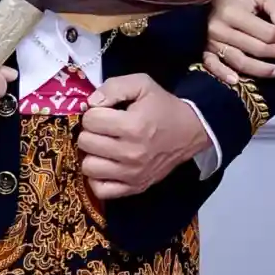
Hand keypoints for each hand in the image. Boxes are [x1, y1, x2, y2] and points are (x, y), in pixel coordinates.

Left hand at [78, 74, 208, 199]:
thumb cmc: (163, 107)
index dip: (94, 112)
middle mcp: (131, 153)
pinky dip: (98, 178)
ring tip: (104, 146)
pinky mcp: (135, 187)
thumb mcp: (141, 84)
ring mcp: (132, 174)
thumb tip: (90, 103)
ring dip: (92, 154)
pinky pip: (101, 190)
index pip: (90, 120)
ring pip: (88, 167)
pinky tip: (106, 165)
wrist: (189, 131)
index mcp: (133, 125)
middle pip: (86, 142)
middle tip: (104, 129)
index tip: (105, 113)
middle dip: (91, 131)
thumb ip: (113, 87)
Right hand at [201, 0, 274, 86]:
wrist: (211, 0)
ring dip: (260, 70)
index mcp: (233, 12)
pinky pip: (213, 66)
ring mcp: (211, 42)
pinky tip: (236, 81)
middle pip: (255, 48)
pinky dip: (223, 75)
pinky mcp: (205, 51)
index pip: (265, 33)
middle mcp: (220, 28)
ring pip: (239, 61)